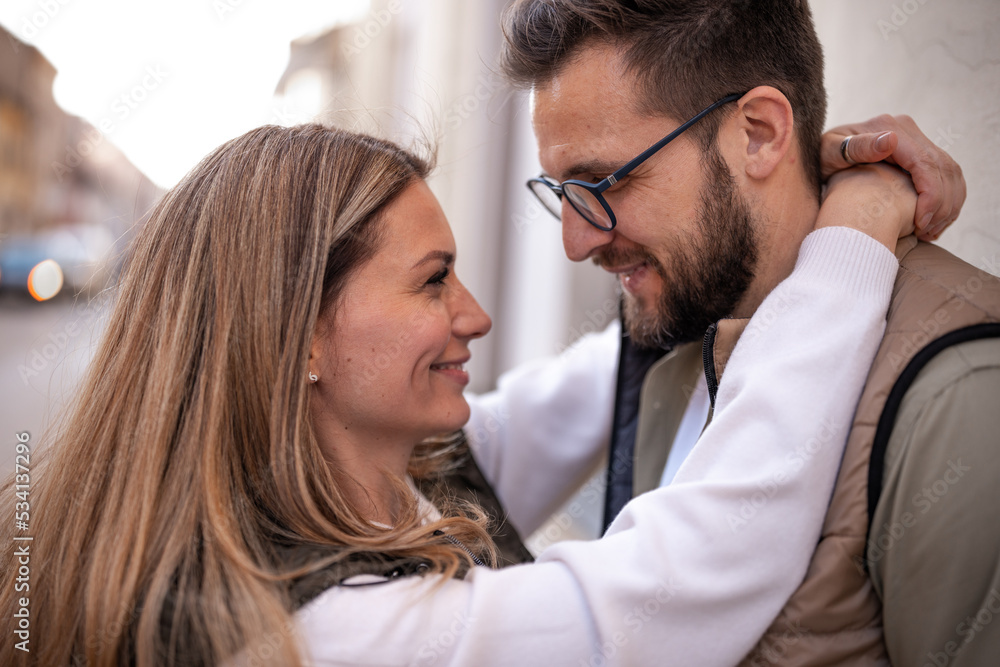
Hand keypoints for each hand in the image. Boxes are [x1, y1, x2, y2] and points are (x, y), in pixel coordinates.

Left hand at [819, 115, 964, 241]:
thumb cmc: (821, 157)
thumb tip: (891, 140)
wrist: (823, 154)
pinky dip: (947, 198)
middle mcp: (906, 130)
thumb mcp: (829, 152)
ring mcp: (915, 139)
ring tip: (932, 231)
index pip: (925, 163)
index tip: (921, 223)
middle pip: (942, 168)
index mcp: (890, 128)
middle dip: (942, 204)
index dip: (930, 195)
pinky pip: (946, 174)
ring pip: (950, 171)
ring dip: (948, 203)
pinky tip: (934, 221)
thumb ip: (857, 147)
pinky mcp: (919, 151)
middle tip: (929, 233)